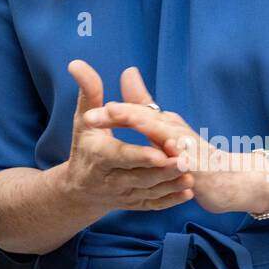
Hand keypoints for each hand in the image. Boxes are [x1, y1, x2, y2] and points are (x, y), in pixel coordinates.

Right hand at [59, 61, 192, 214]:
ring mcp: (122, 194)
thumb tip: (76, 63)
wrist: (80, 188)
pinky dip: (170, 200)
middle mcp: (109, 179)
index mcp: (98, 156)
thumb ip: (88, 91)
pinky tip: (187, 191)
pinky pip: (153, 204)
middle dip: (163, 171)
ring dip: (170, 184)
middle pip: (139, 176)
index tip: (160, 152)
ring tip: (191, 174)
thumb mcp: (84, 118)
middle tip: (187, 161)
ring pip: (149, 191)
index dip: (140, 155)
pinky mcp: (133, 204)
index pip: (120, 156)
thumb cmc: (84, 145)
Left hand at [79, 66, 268, 215]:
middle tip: (92, 117)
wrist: (229, 178)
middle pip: (148, 120)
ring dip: (146, 134)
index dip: (112, 113)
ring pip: (167, 140)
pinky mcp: (200, 168)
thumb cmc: (191, 152)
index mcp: (163, 122)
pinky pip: (187, 165)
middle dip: (121, 117)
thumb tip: (127, 72)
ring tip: (125, 131)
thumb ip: (143, 104)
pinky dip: (177, 163)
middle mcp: (176, 131)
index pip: (136, 113)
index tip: (88, 114)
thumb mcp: (164, 128)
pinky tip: (165, 162)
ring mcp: (189, 149)